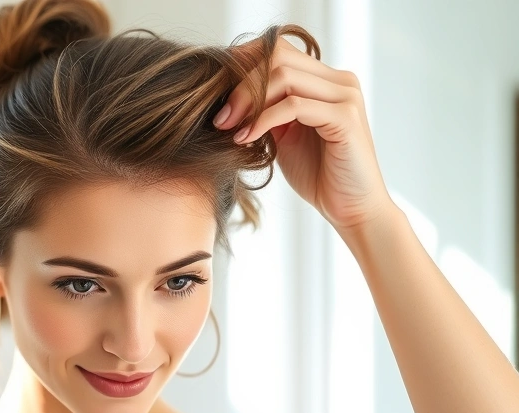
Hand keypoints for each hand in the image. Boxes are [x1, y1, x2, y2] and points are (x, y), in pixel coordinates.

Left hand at [214, 37, 394, 232]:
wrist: (350, 208)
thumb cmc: (318, 174)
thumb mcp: (283, 135)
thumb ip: (266, 110)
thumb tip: (227, 96)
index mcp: (325, 80)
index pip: (278, 50)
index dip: (243, 65)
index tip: (215, 92)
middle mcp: (339, 80)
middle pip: (278, 57)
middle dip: (241, 85)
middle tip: (220, 117)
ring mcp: (345, 96)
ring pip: (284, 77)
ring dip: (248, 102)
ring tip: (229, 128)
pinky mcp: (345, 117)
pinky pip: (294, 105)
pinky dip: (263, 120)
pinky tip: (246, 138)